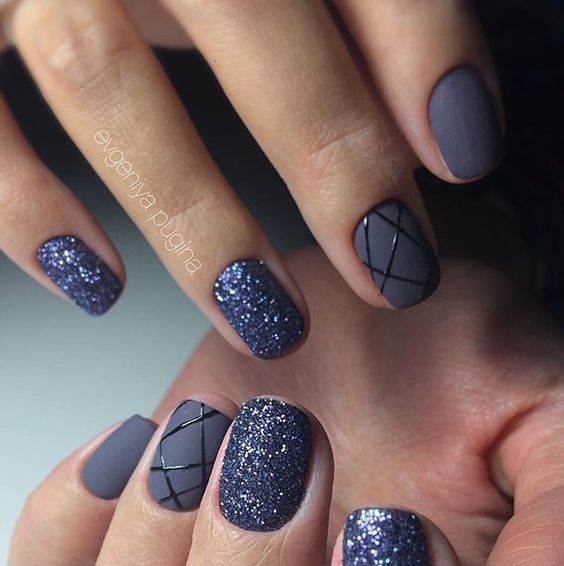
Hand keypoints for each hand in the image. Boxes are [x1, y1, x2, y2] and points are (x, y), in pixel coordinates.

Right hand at [0, 0, 501, 358]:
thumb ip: (362, 22)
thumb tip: (438, 129)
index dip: (420, 46)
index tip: (468, 152)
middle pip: (242, 11)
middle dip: (330, 152)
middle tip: (393, 269)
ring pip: (100, 76)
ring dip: (194, 219)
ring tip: (268, 320)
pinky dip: (30, 211)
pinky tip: (96, 283)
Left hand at [9, 248, 561, 565]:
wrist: (381, 323)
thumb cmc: (463, 367)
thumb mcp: (541, 423)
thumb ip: (552, 518)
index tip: (390, 534)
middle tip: (288, 445)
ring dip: (156, 557)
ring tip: (217, 429)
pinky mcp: (126, 556)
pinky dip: (69, 527)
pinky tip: (141, 446)